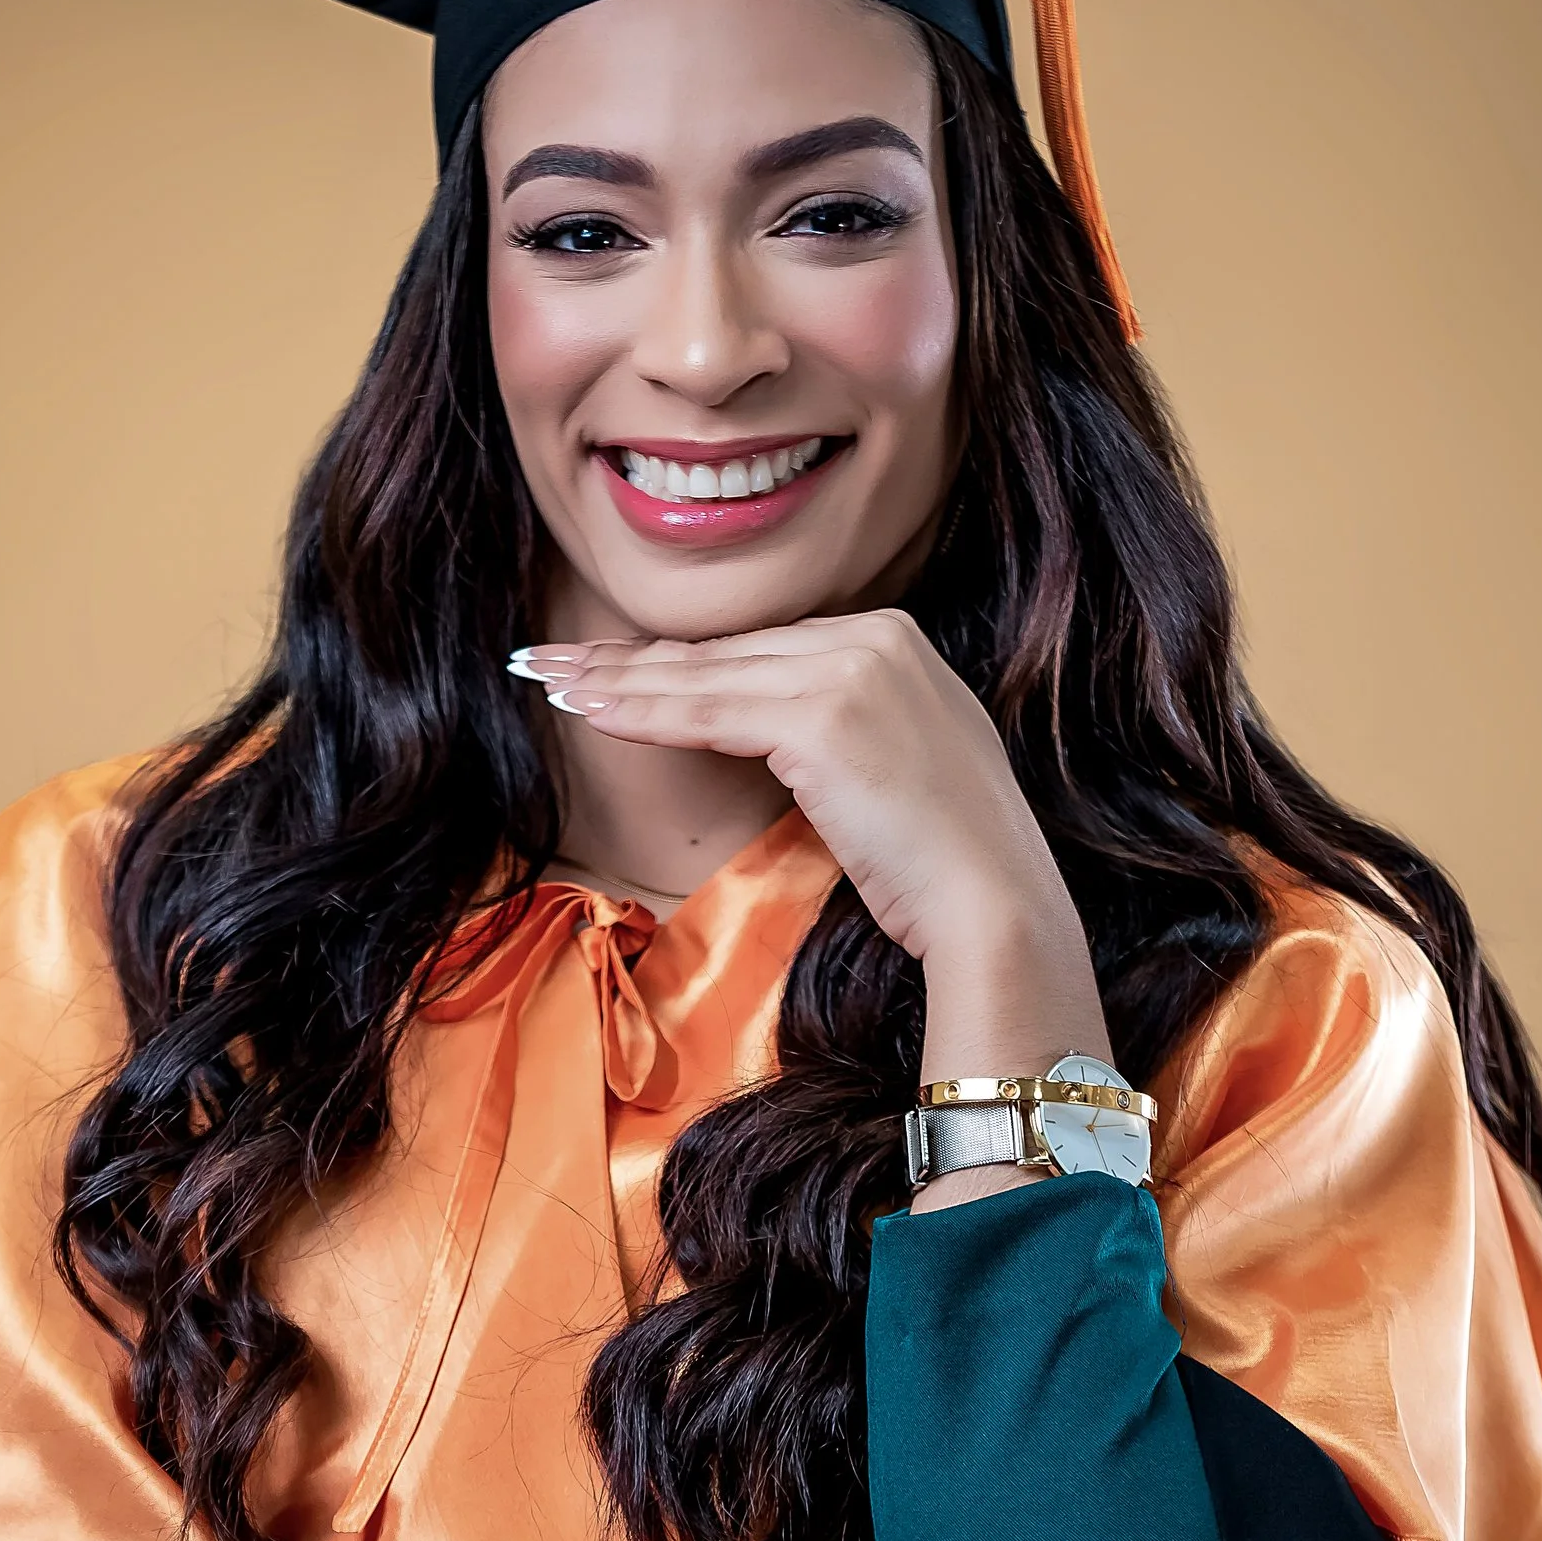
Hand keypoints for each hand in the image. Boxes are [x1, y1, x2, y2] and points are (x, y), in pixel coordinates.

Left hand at [515, 612, 1109, 1084]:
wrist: (995, 904)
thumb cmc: (945, 861)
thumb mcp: (890, 766)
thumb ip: (835, 726)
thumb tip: (758, 728)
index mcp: (894, 639)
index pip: (756, 650)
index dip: (676, 660)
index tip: (609, 665)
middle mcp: (874, 636)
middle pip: (722, 653)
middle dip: (627, 659)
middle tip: (549, 661)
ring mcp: (851, 669)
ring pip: (703, 678)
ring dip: (613, 680)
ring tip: (546, 681)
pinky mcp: (823, 715)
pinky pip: (705, 713)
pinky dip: (639, 712)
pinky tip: (586, 711)